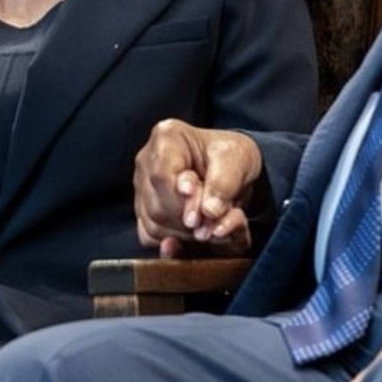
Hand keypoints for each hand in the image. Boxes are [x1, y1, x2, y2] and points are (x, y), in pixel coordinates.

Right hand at [133, 118, 262, 257]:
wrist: (232, 168)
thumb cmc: (232, 156)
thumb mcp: (238, 159)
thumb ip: (224, 183)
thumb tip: (209, 211)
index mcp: (167, 137)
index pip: (162, 176)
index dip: (182, 200)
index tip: (207, 212)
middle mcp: (147, 162)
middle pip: (157, 206)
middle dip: (191, 222)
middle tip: (219, 222)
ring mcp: (143, 188)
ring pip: (154, 225)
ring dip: (188, 235)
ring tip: (215, 228)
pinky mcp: (145, 211)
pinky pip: (151, 237)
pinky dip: (177, 244)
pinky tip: (196, 240)